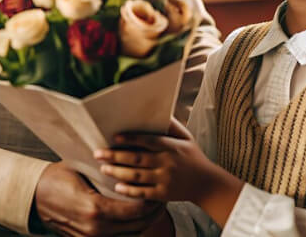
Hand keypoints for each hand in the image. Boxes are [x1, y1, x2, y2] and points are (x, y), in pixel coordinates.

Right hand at [32, 161, 162, 236]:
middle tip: (162, 197)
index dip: (152, 200)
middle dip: (153, 212)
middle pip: (138, 225)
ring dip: (143, 222)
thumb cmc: (57, 178)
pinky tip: (135, 217)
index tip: (160, 188)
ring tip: (153, 207)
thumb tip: (131, 163)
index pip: (137, 209)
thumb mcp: (83, 171)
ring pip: (130, 234)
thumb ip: (107, 174)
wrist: (33, 197)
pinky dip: (129, 229)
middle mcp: (95, 228)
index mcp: (96, 209)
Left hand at [94, 118, 243, 226]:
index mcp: (171, 147)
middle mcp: (167, 163)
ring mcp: (165, 180)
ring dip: (117, 172)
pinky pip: (143, 193)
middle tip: (98, 152)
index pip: (148, 140)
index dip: (131, 138)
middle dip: (115, 155)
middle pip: (137, 159)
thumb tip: (159, 110)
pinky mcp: (163, 194)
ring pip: (136, 176)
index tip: (114, 137)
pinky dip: (129, 191)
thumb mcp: (186, 138)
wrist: (207, 184)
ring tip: (103, 168)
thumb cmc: (193, 157)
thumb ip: (172, 126)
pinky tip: (117, 187)